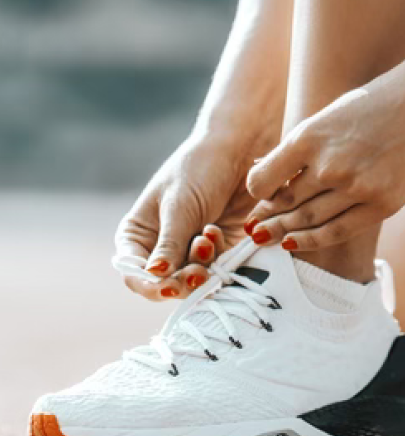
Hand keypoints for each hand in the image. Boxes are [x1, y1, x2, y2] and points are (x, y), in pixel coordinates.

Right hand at [115, 131, 267, 299]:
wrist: (240, 150)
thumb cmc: (200, 168)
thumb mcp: (179, 205)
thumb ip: (170, 242)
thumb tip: (155, 275)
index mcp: (140, 234)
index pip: (133, 271)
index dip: (147, 284)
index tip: (167, 286)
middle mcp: (163, 246)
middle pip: (164, 282)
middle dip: (181, 281)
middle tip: (197, 273)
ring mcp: (193, 249)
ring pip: (193, 280)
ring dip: (202, 268)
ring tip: (209, 237)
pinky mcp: (222, 249)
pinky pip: (219, 269)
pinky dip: (220, 258)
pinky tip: (218, 231)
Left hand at [244, 60, 404, 251]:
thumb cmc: (386, 97)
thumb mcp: (335, 113)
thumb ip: (307, 144)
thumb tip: (271, 169)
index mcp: (309, 136)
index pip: (262, 180)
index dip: (258, 193)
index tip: (261, 198)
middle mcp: (329, 165)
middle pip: (285, 204)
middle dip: (268, 219)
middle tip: (256, 231)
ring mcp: (358, 187)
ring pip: (309, 221)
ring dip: (286, 233)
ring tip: (272, 240)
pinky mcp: (385, 202)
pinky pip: (340, 230)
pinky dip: (314, 240)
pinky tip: (297, 244)